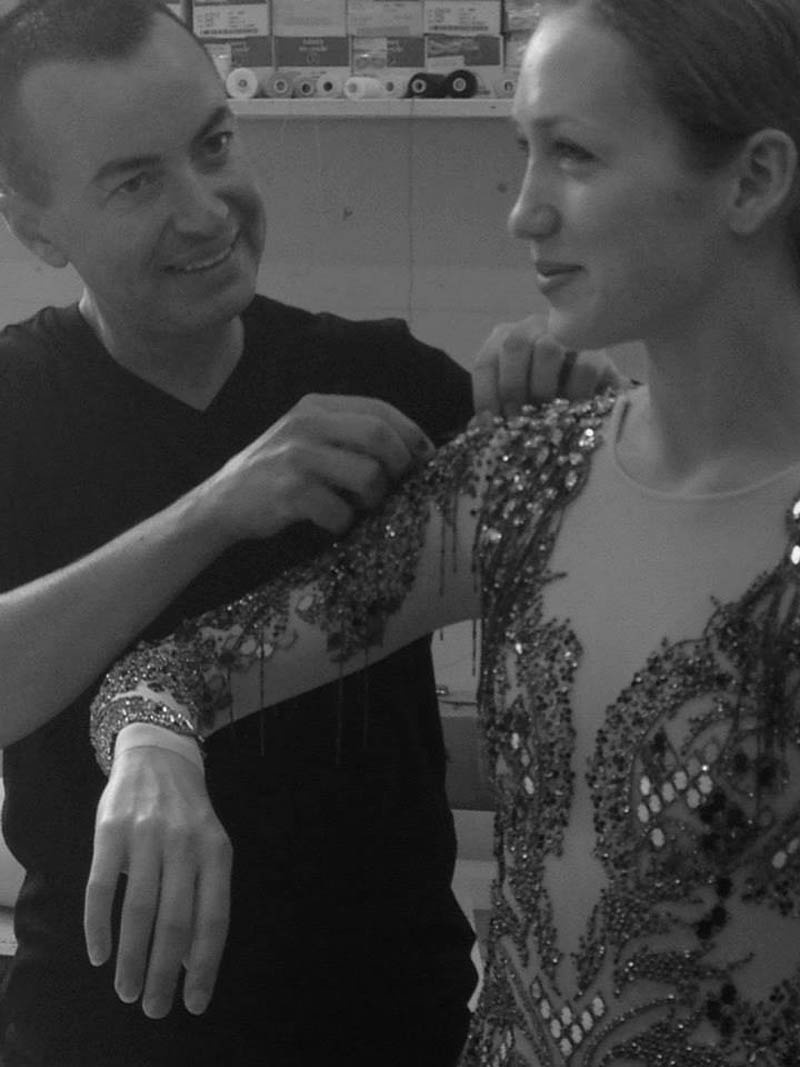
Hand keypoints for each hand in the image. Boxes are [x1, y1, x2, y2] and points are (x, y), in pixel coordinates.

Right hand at [84, 746, 231, 1018]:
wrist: (157, 756)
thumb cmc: (187, 814)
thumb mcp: (208, 847)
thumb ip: (204, 898)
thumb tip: (193, 963)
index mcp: (217, 851)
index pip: (214, 918)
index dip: (205, 965)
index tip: (194, 1003)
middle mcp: (184, 843)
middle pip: (175, 921)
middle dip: (163, 972)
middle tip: (154, 1007)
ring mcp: (146, 835)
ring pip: (139, 910)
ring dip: (131, 958)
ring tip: (127, 990)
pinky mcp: (110, 830)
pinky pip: (100, 887)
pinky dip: (98, 926)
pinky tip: (99, 954)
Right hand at [200, 394, 434, 544]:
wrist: (222, 502)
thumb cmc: (276, 472)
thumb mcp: (307, 437)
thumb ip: (348, 434)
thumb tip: (411, 450)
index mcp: (316, 406)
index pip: (380, 409)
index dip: (412, 434)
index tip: (425, 457)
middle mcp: (306, 424)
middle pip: (379, 435)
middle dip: (400, 464)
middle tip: (398, 485)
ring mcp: (296, 457)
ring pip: (368, 475)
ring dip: (374, 498)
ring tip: (359, 506)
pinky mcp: (289, 493)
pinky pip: (341, 511)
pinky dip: (344, 523)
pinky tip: (330, 522)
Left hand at [471, 315, 626, 415]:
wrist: (587, 395)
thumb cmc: (539, 400)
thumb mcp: (514, 405)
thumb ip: (496, 413)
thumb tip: (481, 430)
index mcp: (504, 342)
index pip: (486, 363)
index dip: (485, 397)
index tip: (490, 426)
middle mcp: (533, 329)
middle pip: (515, 345)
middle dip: (513, 388)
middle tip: (518, 419)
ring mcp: (566, 336)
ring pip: (548, 349)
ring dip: (542, 388)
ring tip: (544, 415)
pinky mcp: (597, 352)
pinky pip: (585, 367)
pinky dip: (575, 394)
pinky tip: (572, 412)